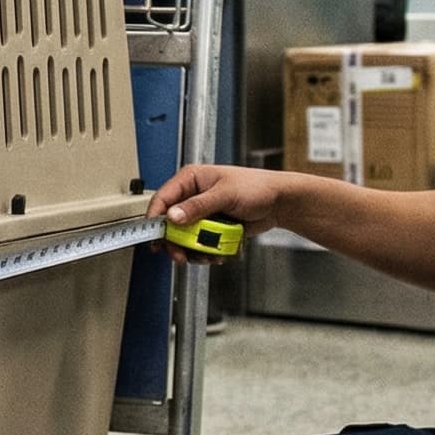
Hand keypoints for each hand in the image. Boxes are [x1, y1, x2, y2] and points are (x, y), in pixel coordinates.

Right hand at [146, 164, 281, 261]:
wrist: (279, 203)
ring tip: (206, 255)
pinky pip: (199, 244)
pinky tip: (216, 254)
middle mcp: (192, 196)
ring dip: (193, 250)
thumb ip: (198, 206)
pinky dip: (206, 252)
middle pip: (170, 224)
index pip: (163, 199)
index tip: (156, 237)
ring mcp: (201, 214)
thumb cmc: (257, 187)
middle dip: (175, 242)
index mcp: (191, 180)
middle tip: (180, 255)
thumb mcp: (225, 194)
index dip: (155, 219)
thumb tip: (173, 216)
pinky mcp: (211, 228)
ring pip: (184, 237)